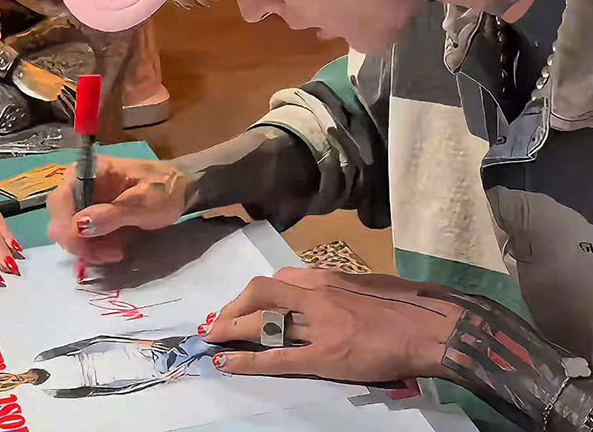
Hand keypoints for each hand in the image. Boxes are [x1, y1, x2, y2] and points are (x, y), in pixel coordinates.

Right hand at [47, 156, 189, 264]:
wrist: (182, 191)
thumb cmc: (165, 190)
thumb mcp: (144, 204)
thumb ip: (111, 215)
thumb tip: (78, 225)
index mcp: (91, 170)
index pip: (61, 199)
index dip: (66, 227)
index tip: (87, 248)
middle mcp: (80, 182)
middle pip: (60, 217)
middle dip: (79, 242)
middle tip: (108, 254)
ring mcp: (85, 198)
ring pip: (68, 230)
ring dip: (87, 248)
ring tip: (116, 252)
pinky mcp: (92, 212)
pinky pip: (81, 235)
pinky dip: (93, 247)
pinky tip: (114, 249)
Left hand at [203, 268, 461, 382]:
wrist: (430, 326)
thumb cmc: (402, 304)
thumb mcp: (361, 284)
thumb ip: (332, 287)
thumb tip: (310, 294)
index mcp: (325, 276)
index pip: (277, 279)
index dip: (252, 293)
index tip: (241, 303)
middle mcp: (315, 294)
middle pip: (260, 294)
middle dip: (233, 308)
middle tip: (216, 322)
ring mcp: (318, 325)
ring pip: (263, 324)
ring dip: (232, 331)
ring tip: (211, 340)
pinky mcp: (325, 356)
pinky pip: (277, 357)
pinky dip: (247, 360)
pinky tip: (227, 363)